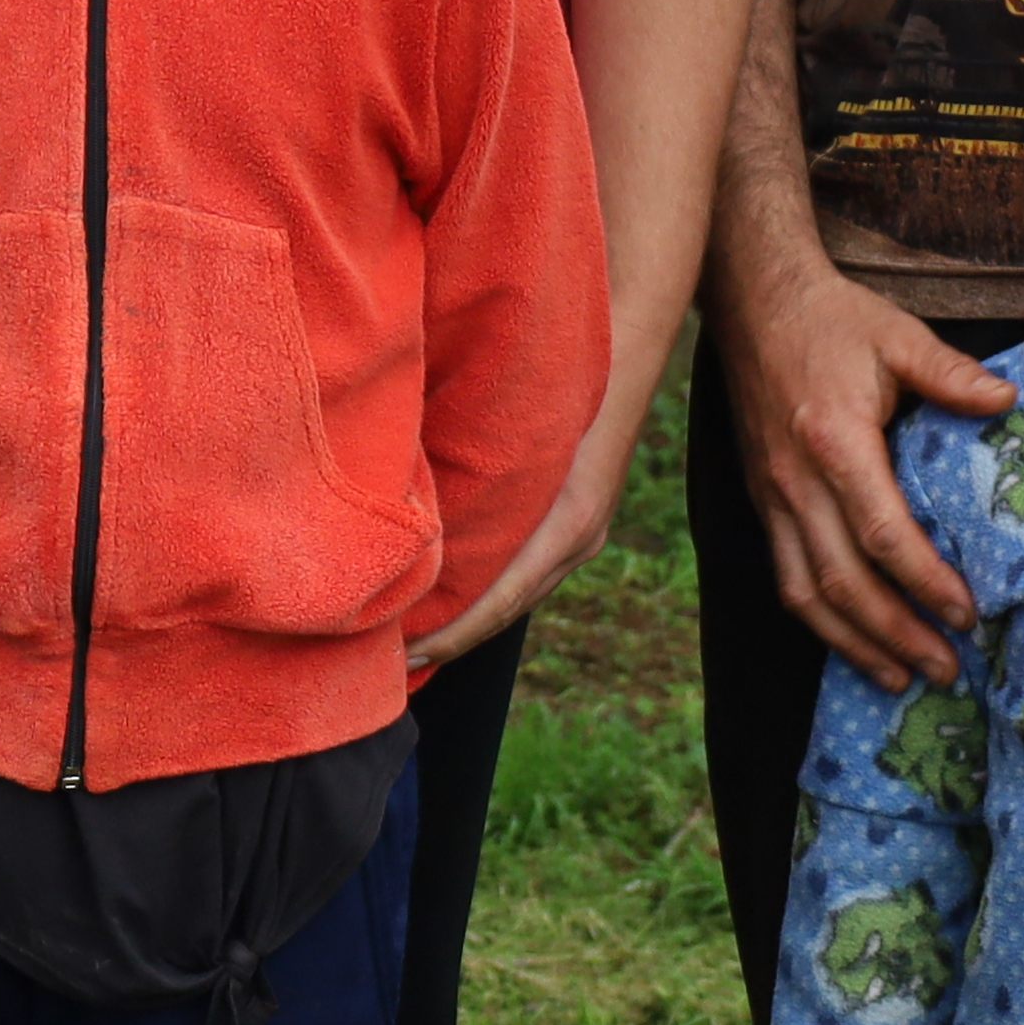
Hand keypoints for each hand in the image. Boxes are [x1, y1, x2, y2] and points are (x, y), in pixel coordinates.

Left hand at [409, 402, 633, 670]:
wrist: (624, 360)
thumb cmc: (565, 382)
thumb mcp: (524, 425)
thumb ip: (482, 467)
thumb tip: (414, 507)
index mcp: (568, 523)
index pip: (502, 600)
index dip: (455, 635)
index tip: (412, 656)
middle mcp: (579, 539)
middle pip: (509, 609)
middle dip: (455, 640)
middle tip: (398, 664)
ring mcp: (583, 537)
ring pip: (519, 594)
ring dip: (471, 621)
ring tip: (419, 642)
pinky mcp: (577, 527)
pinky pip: (528, 572)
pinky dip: (491, 593)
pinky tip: (458, 599)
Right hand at [716, 262, 1005, 688]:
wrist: (752, 302)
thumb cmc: (830, 318)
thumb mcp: (897, 334)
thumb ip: (951, 375)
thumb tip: (1007, 406)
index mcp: (834, 442)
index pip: (882, 533)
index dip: (925, 582)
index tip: (968, 613)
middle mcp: (795, 481)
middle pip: (843, 581)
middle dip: (897, 634)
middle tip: (948, 668)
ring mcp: (773, 496)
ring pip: (806, 593)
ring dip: (855, 643)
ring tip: (903, 678)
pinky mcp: (764, 501)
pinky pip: (786, 576)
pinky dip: (820, 620)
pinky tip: (854, 642)